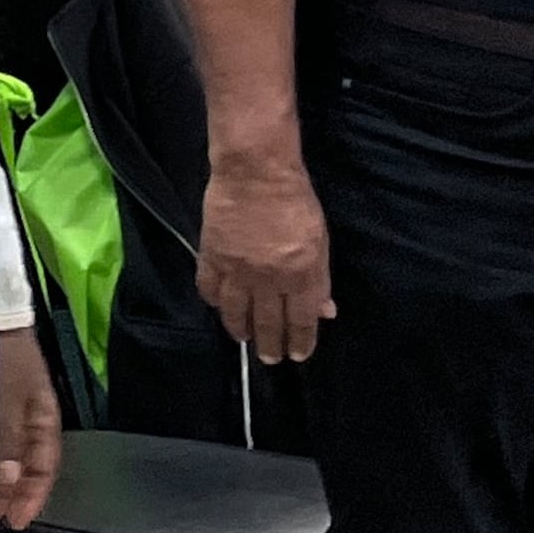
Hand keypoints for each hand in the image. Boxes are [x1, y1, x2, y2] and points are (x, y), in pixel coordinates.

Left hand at [0, 326, 62, 528]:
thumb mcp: (4, 399)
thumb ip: (6, 441)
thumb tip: (8, 482)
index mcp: (42, 416)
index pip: (44, 467)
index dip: (32, 496)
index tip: (16, 522)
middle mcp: (24, 414)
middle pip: (20, 464)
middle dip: (6, 492)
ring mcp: (1, 405)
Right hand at [196, 155, 333, 364]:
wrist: (255, 172)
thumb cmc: (295, 201)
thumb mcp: (320, 240)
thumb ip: (320, 279)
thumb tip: (324, 311)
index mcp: (301, 273)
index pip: (301, 319)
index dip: (301, 341)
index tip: (298, 355)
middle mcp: (268, 278)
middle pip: (268, 322)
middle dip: (271, 344)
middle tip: (271, 360)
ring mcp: (236, 269)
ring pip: (236, 312)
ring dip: (240, 331)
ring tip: (243, 340)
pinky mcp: (211, 257)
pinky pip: (209, 289)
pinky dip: (214, 302)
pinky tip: (219, 307)